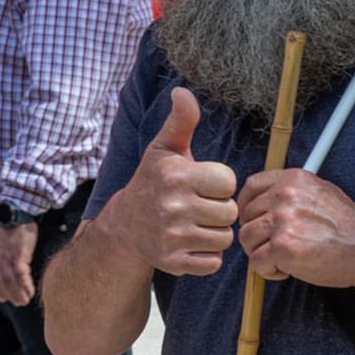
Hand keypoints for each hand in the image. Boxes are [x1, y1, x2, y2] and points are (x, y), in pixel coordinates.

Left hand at [0, 221, 37, 304]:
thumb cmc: (13, 224)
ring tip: (25, 301)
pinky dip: (25, 286)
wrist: (16, 213)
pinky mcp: (18, 257)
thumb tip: (6, 258)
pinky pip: (21, 277)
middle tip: (18, 303)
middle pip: (2, 283)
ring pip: (11, 282)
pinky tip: (31, 291)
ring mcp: (7, 259)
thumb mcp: (1, 239)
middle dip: (9, 295)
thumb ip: (1, 251)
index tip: (2, 297)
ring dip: (19, 294)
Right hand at [102, 88, 237, 276]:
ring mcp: (172, 237)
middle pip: (229, 212)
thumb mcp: (165, 149)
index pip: (228, 182)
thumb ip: (181, 120)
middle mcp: (173, 207)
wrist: (124, 226)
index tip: (202, 184)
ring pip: (224, 238)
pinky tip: (191, 242)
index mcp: (177, 176)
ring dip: (215, 232)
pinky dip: (207, 255)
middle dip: (219, 209)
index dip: (220, 183)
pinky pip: (213, 262)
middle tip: (199, 206)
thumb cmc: (154, 182)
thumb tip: (182, 91)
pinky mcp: (173, 263)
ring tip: (196, 223)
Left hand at [237, 169, 354, 287]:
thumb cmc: (348, 227)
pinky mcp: (282, 248)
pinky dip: (268, 271)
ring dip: (260, 253)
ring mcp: (282, 221)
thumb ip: (295, 192)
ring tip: (283, 260)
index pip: (252, 185)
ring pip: (247, 239)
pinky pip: (256, 262)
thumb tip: (269, 200)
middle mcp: (285, 196)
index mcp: (294, 180)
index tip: (250, 218)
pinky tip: (287, 270)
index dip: (246, 205)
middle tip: (274, 247)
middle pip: (247, 216)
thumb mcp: (323, 192)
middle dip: (256, 235)